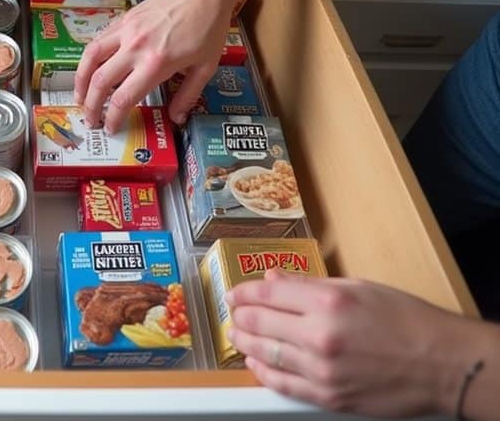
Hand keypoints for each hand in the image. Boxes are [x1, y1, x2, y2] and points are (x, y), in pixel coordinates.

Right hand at [72, 0, 244, 132]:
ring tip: (79, 97)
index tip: (111, 128)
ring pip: (90, 59)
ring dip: (80, 81)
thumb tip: (176, 118)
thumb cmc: (210, 25)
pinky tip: (90, 69)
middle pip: (100, 82)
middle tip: (91, 120)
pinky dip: (89, 58)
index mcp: (156, 64)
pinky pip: (98, 41)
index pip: (123, 98)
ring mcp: (126, 31)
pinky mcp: (123, 19)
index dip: (113, 118)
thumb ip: (188, 94)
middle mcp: (135, 48)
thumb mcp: (206, 65)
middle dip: (91, 106)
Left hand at [225, 269, 472, 416]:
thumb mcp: (359, 288)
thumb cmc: (407, 320)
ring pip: (265, 354)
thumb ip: (310, 285)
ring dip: (245, 343)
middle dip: (240, 316)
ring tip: (238, 336)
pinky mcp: (328, 397)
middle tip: (233, 314)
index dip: (243, 292)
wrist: (443, 364)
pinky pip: (282, 385)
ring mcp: (321, 370)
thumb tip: (273, 279)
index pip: (267, 294)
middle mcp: (319, 335)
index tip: (234, 293)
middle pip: (259, 322)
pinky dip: (263, 373)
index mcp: (328, 302)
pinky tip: (255, 363)